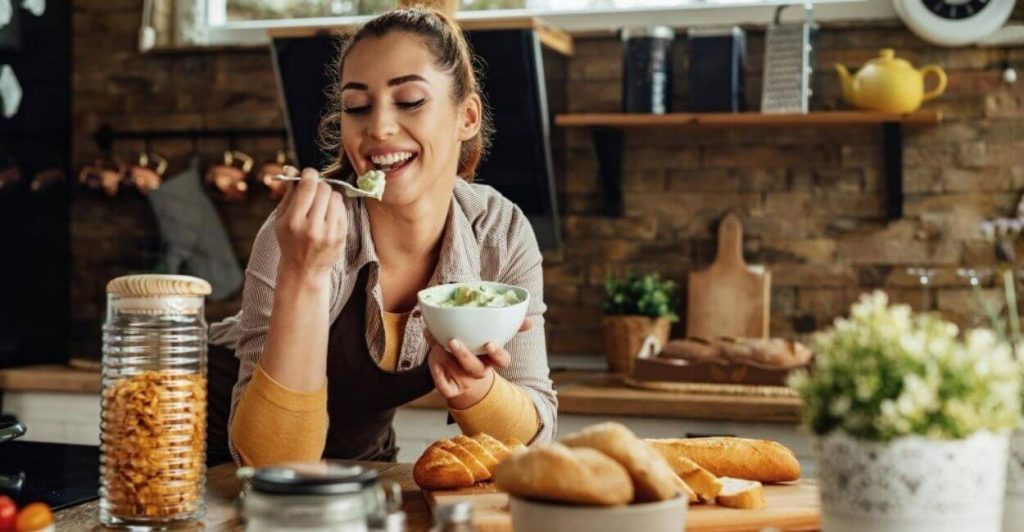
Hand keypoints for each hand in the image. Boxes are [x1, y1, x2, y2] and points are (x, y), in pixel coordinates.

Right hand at [274, 166, 346, 280]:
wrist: (304, 270)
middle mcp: (312, 227)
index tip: (308, 174)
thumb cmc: (290, 240)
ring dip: (328, 195)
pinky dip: (335, 206)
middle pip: (323, 189)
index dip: (309, 174)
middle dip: (318, 185)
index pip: (308, 186)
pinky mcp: (341, 236)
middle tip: (313, 191)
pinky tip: (327, 214)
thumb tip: (290, 168)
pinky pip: (343, 208)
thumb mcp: (282, 218)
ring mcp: (329, 233)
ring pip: (335, 197)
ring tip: (320, 204)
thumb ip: (288, 192)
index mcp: (293, 221)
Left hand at [426, 319, 531, 409]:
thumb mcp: (492, 340)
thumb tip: (530, 322)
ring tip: (435, 341)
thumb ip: (510, 328)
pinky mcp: (450, 389)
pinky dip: (437, 373)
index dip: (497, 354)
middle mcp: (479, 371)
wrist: (462, 378)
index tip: (490, 344)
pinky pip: (444, 387)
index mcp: (491, 360)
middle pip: (475, 368)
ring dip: (443, 357)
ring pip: (455, 372)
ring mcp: (464, 380)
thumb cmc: (478, 351)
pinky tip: (432, 355)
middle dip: (464, 355)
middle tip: (454, 341)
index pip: (502, 361)